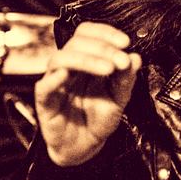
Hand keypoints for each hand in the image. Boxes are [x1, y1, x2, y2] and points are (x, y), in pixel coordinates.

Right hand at [34, 22, 142, 165]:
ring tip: (108, 69)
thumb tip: (135, 57)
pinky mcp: (45, 102)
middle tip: (121, 61)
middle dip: (102, 48)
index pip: (87, 33)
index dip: (105, 33)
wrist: (86, 146)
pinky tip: (67, 75)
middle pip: (76, 42)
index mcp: (85, 60)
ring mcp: (55, 82)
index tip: (125, 42)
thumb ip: (126, 79)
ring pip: (61, 58)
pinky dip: (55, 78)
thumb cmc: (99, 118)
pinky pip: (45, 86)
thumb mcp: (119, 98)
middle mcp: (68, 67)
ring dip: (86, 59)